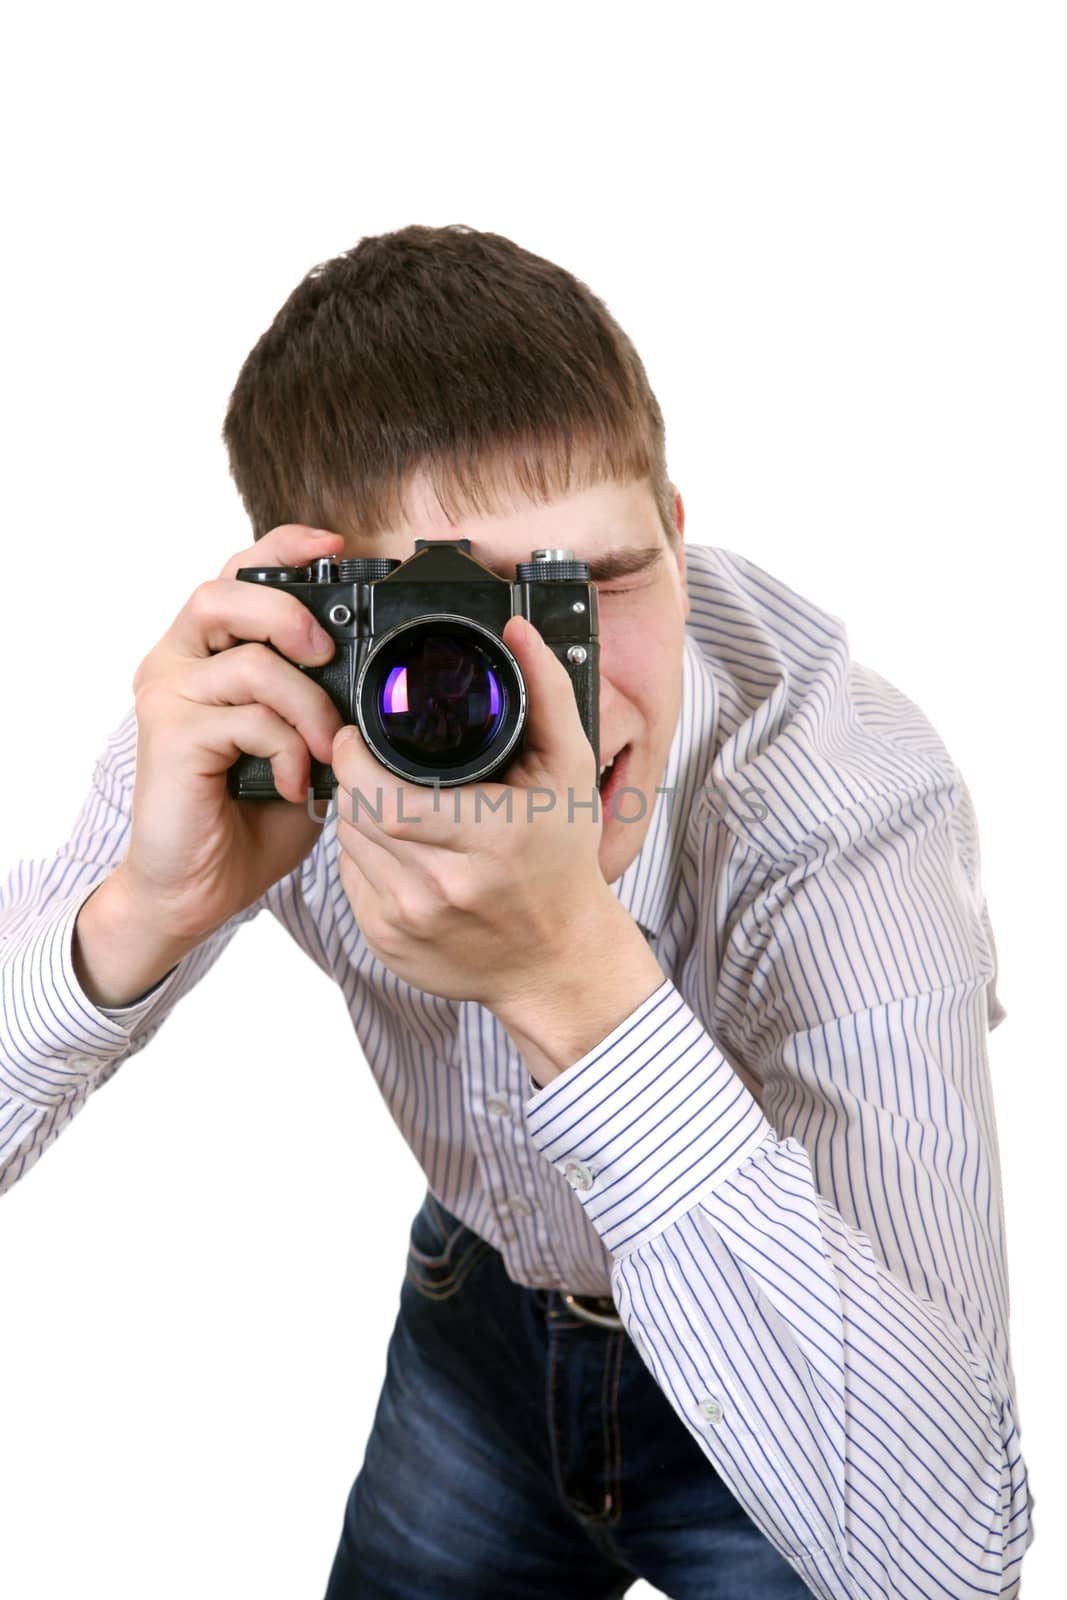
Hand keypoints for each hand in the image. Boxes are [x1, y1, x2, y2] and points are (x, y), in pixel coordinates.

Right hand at [111, 523, 346, 946]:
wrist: (199, 887)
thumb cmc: (250, 814)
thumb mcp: (303, 744)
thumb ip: (322, 701)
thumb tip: (378, 678)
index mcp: (212, 652)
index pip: (240, 573)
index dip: (285, 546)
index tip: (337, 546)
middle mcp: (180, 662)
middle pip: (224, 591)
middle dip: (288, 611)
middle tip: (329, 653)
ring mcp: (169, 695)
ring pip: (249, 660)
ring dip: (307, 703)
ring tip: (328, 748)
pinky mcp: (169, 734)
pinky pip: (246, 717)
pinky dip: (288, 749)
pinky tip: (299, 785)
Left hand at [332, 613, 616, 1012]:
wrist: (559, 961)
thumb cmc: (563, 862)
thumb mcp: (569, 770)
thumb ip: (546, 692)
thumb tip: (518, 631)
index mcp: (487, 839)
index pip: (381, 795)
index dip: (353, 758)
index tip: (354, 735)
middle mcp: (441, 887)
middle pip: (356, 813)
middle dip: (353, 778)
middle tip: (370, 760)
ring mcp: (408, 921)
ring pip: (347, 845)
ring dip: (356, 813)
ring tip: (392, 799)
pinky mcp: (386, 943)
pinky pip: (350, 880)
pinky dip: (363, 854)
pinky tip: (398, 846)